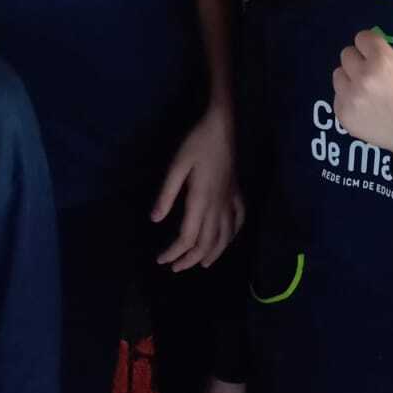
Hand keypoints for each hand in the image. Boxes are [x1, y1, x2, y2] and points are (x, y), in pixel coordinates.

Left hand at [151, 107, 243, 272]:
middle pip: (206, 243)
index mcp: (201, 200)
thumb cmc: (197, 142)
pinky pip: (238, 221)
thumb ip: (166, 194)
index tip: (161, 259)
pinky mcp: (236, 193)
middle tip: (175, 267)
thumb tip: (154, 220)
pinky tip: (226, 240)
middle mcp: (218, 205)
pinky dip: (232, 236)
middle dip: (190, 259)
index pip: (188, 238)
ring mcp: (230, 200)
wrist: (222, 126)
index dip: (174, 253)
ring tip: (200, 264)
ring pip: (225, 237)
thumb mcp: (176, 165)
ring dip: (212, 254)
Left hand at [333, 0, 392, 165]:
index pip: (362, 38)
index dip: (375, 46)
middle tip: (379, 74)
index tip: (386, 58)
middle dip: (362, 60)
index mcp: (383, 61)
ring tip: (371, 89)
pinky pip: (337, 93)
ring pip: (339, 73)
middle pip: (347, 53)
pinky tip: (366, 105)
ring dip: (352, 77)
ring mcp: (350, 99)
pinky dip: (348, 97)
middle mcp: (363, 79)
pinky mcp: (342, 114)